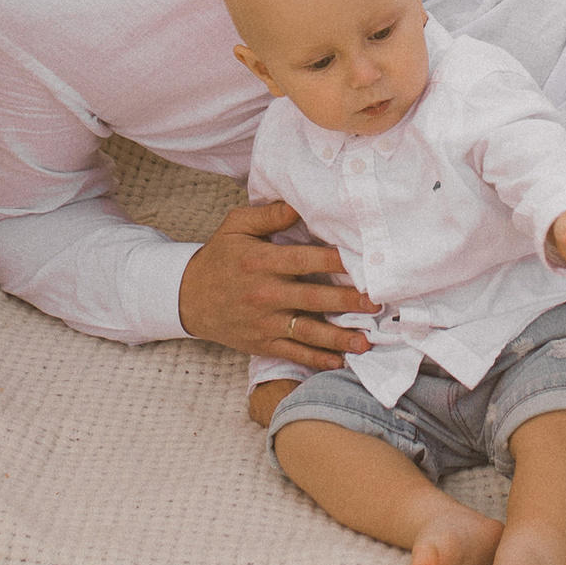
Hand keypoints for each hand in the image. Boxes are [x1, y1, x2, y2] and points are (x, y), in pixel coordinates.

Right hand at [177, 198, 374, 362]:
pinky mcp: (262, 342)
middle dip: (348, 300)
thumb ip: (268, 215)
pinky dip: (317, 359)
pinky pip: (294, 352)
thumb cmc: (219, 257)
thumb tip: (299, 203)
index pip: (304, 260)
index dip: (335, 260)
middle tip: (377, 302)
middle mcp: (264, 293)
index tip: (363, 261)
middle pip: (313, 297)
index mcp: (260, 261)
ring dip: (339, 337)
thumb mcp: (235, 227)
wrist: (187, 298)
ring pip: (308, 331)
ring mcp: (264, 322)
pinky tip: (340, 361)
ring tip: (366, 341)